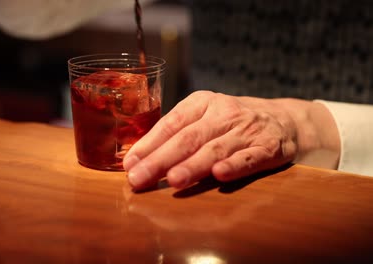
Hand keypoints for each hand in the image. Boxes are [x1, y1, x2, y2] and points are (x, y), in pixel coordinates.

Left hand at [123, 91, 299, 189]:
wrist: (283, 119)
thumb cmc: (231, 122)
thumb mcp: (204, 117)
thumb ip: (177, 134)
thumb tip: (138, 159)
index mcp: (202, 103)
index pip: (171, 123)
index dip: (149, 144)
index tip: (129, 164)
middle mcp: (223, 113)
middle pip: (188, 137)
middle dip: (161, 160)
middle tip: (139, 179)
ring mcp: (247, 129)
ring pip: (216, 148)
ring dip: (193, 165)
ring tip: (173, 180)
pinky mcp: (269, 147)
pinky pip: (250, 157)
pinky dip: (235, 166)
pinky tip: (219, 175)